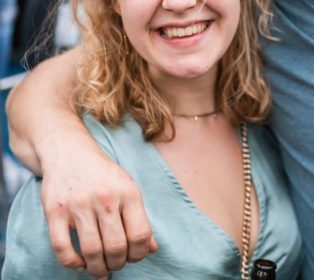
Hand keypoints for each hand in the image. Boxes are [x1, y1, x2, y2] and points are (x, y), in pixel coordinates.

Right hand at [40, 138, 158, 277]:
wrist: (69, 151)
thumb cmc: (103, 174)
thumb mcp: (128, 188)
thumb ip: (140, 218)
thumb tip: (153, 248)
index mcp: (129, 193)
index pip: (140, 234)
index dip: (140, 253)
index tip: (134, 257)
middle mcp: (106, 198)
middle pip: (116, 246)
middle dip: (118, 264)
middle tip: (116, 265)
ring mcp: (79, 204)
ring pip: (91, 250)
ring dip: (97, 268)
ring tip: (99, 270)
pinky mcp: (55, 210)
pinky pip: (62, 247)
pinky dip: (72, 262)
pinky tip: (79, 264)